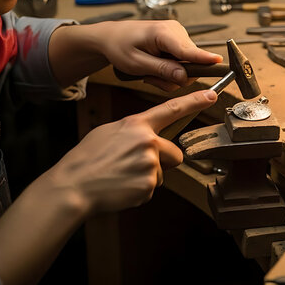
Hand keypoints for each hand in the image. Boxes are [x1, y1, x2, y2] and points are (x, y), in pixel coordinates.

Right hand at [43, 89, 217, 214]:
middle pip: (175, 153)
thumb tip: (148, 135)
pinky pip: (151, 188)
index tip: (212, 95)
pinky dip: (139, 190)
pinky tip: (120, 187)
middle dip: (163, 161)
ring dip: (148, 177)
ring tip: (122, 176)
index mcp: (137, 125)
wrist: (72, 186)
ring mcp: (150, 164)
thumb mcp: (108, 133)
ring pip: (162, 172)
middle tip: (133, 166)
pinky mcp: (148, 185)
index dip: (194, 101)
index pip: (171, 109)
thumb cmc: (86, 160)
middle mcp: (147, 142)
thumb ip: (134, 130)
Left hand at [95, 20, 222, 90]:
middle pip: (190, 62)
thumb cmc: (120, 47)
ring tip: (150, 70)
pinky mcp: (178, 41)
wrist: (111, 36)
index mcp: (163, 33)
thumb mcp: (136, 64)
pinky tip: (156, 66)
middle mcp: (175, 31)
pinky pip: (183, 61)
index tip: (219, 62)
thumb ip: (161, 70)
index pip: (188, 50)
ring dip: (170, 74)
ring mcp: (178, 35)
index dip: (204, 58)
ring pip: (188, 65)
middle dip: (174, 76)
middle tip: (151, 77)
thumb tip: (184, 76)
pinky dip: (171, 68)